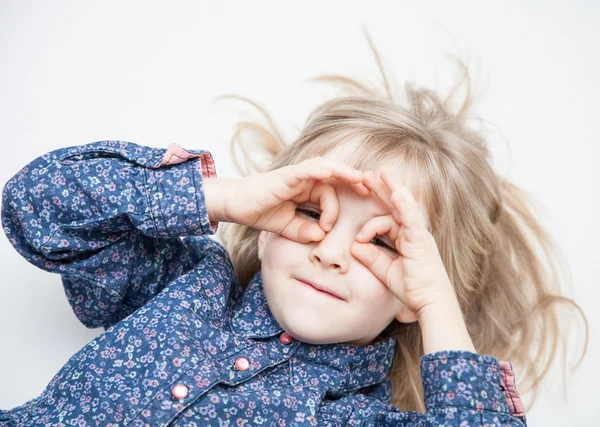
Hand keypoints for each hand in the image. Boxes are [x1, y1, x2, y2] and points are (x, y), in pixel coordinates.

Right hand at [226, 157, 367, 242]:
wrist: (236, 205)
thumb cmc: (260, 212)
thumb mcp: (288, 227)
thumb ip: (304, 231)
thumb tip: (321, 236)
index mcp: (307, 189)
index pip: (331, 193)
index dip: (339, 207)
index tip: (339, 222)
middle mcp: (305, 179)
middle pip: (336, 176)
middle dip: (355, 181)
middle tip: (372, 189)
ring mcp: (296, 175)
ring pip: (326, 169)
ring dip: (344, 172)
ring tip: (360, 179)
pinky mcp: (287, 175)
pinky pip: (307, 170)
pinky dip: (320, 170)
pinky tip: (331, 173)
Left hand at [350, 168, 455, 319]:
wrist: (431, 302)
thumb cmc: (413, 288)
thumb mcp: (385, 270)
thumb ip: (371, 257)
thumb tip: (355, 245)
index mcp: (407, 238)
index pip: (389, 216)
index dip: (375, 209)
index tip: (362, 211)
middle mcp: (414, 232)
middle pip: (397, 204)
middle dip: (383, 188)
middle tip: (367, 174)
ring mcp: (419, 234)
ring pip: (405, 206)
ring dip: (393, 188)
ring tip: (382, 173)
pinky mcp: (421, 240)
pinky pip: (412, 218)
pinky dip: (404, 205)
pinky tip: (396, 192)